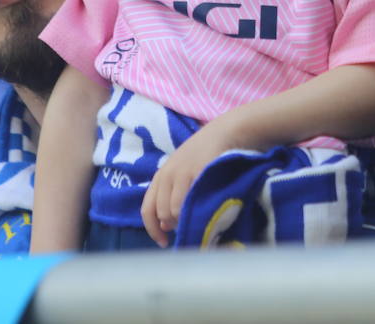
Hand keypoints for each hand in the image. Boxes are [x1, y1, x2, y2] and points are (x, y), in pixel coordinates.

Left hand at [140, 117, 245, 247]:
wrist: (227, 132)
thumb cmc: (206, 155)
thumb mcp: (183, 173)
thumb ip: (171, 196)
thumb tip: (165, 224)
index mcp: (161, 176)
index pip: (147, 209)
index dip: (153, 230)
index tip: (164, 243)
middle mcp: (167, 174)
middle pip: (161, 213)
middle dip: (174, 225)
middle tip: (191, 225)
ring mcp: (182, 172)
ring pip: (174, 210)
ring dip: (185, 219)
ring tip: (201, 215)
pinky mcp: (197, 172)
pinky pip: (190, 201)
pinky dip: (195, 211)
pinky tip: (207, 209)